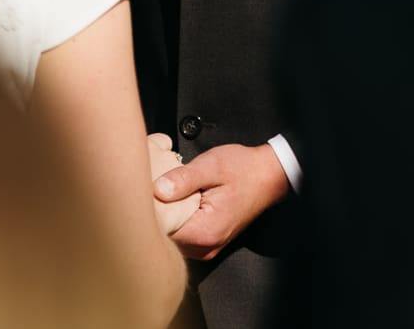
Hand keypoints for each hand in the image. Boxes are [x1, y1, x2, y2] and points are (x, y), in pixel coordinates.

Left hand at [152, 141, 289, 260]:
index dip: (150, 214)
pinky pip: (183, 237)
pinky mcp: (208, 241)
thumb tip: (157, 190)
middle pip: (165, 240)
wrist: (268, 175)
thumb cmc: (243, 169)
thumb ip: (184, 178)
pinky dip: (176, 222)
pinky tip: (176, 204)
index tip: (145, 194)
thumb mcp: (212, 166)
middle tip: (151, 192)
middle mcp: (206, 247)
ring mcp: (208, 247)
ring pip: (173, 240)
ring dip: (166, 221)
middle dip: (156, 217)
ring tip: (164, 196)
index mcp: (205, 232)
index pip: (162, 234)